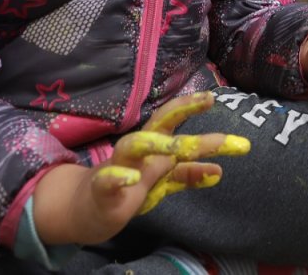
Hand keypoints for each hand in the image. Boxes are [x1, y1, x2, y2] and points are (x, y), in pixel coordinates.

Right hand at [31, 92, 248, 245]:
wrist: (88, 211)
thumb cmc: (129, 188)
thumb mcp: (163, 182)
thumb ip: (188, 175)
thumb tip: (219, 171)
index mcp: (152, 146)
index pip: (172, 120)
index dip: (191, 106)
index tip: (213, 97)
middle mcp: (137, 151)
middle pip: (158, 123)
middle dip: (181, 109)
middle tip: (208, 100)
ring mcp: (119, 167)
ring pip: (132, 146)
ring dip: (154, 143)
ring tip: (175, 146)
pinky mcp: (103, 191)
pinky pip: (108, 181)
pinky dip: (119, 178)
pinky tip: (132, 179)